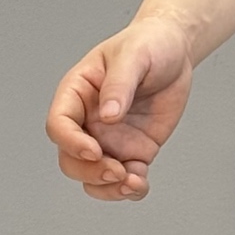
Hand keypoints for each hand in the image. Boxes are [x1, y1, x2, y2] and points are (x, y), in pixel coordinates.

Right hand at [45, 16, 193, 200]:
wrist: (175, 51)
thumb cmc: (148, 45)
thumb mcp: (135, 55)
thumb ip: (120, 84)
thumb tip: (109, 115)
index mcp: (77, 94)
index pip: (59, 125)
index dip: (71, 142)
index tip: (94, 151)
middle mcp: (88, 121)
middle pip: (71, 158)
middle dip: (90, 172)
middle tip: (117, 171)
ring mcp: (110, 138)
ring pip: (93, 176)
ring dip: (106, 189)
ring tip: (132, 183)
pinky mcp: (134, 150)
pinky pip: (125, 178)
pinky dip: (130, 189)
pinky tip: (141, 186)